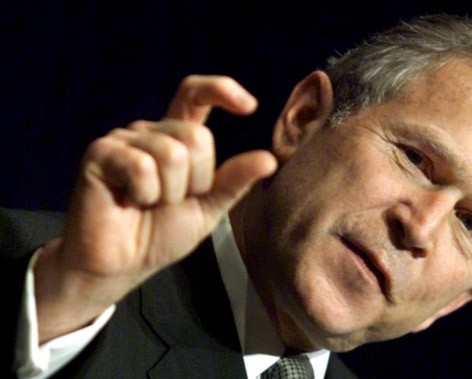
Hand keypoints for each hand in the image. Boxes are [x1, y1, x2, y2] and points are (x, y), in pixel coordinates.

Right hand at [34, 76, 276, 341]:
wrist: (123, 265)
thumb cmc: (162, 234)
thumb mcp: (209, 208)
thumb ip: (234, 181)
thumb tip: (268, 160)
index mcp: (176, 138)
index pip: (195, 94)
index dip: (221, 89)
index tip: (249, 107)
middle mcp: (150, 131)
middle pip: (197, 137)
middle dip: (195, 181)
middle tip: (171, 202)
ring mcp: (123, 139)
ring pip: (172, 153)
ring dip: (168, 193)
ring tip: (148, 204)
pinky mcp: (100, 153)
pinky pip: (140, 165)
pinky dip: (144, 193)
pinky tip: (129, 201)